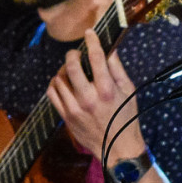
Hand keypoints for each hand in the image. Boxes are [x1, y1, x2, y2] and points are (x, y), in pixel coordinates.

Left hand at [46, 32, 142, 162]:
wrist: (118, 149)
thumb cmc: (126, 118)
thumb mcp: (128, 92)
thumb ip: (118, 70)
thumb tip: (109, 50)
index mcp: (107, 90)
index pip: (96, 58)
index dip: (91, 41)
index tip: (89, 33)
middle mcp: (88, 98)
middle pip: (72, 66)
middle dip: (72, 54)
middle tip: (76, 53)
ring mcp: (74, 108)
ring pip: (59, 79)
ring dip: (63, 70)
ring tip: (70, 69)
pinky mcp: (66, 117)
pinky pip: (52, 94)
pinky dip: (55, 84)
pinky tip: (62, 82)